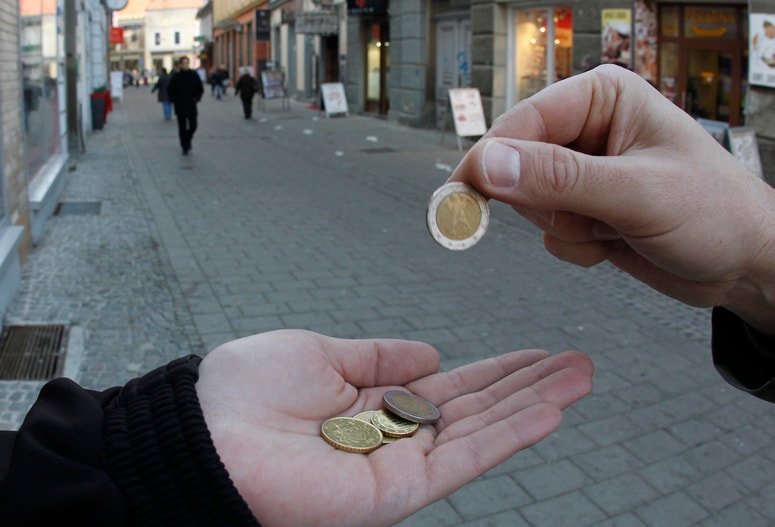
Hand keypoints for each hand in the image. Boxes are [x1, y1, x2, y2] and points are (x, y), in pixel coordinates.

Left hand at [196, 329, 592, 526]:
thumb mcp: (320, 353)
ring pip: (481, 433)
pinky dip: (510, 435)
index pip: (449, 388)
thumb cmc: (244, 395)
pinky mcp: (397, 492)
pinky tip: (548, 410)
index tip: (535, 353)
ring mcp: (398, 466)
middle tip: (580, 362)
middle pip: (476, 410)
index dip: (494, 370)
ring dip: (534, 405)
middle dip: (529, 385)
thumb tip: (431, 353)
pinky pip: (464, 460)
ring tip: (581, 378)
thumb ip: (378, 357)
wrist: (203, 438)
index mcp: (372, 405)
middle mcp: (391, 437)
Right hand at [449, 65, 774, 333]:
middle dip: (547, 202)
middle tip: (583, 219)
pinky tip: (615, 241)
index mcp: (602, 98)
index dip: (490, 161)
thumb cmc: (716, 213)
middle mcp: (587, 129)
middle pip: (517, 165)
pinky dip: (576, 246)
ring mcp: (583, 171)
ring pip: (529, 203)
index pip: (522, 123)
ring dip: (567, 227)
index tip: (461, 196)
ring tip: (615, 227)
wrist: (744, 265)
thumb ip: (560, 179)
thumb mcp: (637, 194)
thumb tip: (490, 165)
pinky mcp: (583, 207)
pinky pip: (547, 231)